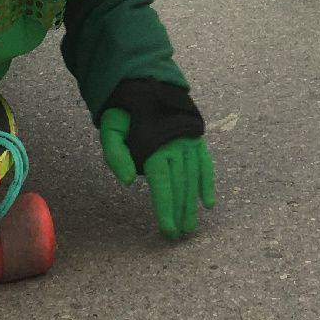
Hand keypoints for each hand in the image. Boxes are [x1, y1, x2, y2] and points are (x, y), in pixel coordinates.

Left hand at [100, 109, 215, 237]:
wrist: (144, 83)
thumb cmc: (124, 111)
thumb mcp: (111, 128)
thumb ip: (115, 154)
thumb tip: (128, 182)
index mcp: (154, 145)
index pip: (162, 184)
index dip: (165, 208)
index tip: (167, 229)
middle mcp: (175, 145)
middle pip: (179, 185)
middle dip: (180, 212)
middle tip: (180, 235)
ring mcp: (188, 141)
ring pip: (193, 178)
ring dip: (192, 204)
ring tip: (190, 226)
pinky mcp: (196, 138)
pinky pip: (205, 164)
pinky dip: (207, 183)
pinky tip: (208, 203)